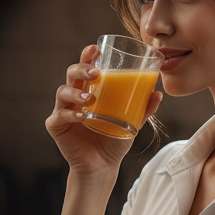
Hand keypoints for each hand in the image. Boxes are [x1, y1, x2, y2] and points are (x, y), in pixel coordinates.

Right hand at [45, 44, 162, 175]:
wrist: (103, 166)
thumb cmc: (114, 140)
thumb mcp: (132, 123)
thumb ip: (144, 109)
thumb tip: (158, 93)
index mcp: (89, 90)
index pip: (85, 67)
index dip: (87, 55)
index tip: (96, 48)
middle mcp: (74, 97)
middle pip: (72, 74)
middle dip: (81, 69)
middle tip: (96, 73)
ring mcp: (63, 110)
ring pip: (63, 92)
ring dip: (76, 93)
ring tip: (90, 100)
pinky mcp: (56, 127)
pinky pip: (59, 117)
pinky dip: (70, 115)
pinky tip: (81, 117)